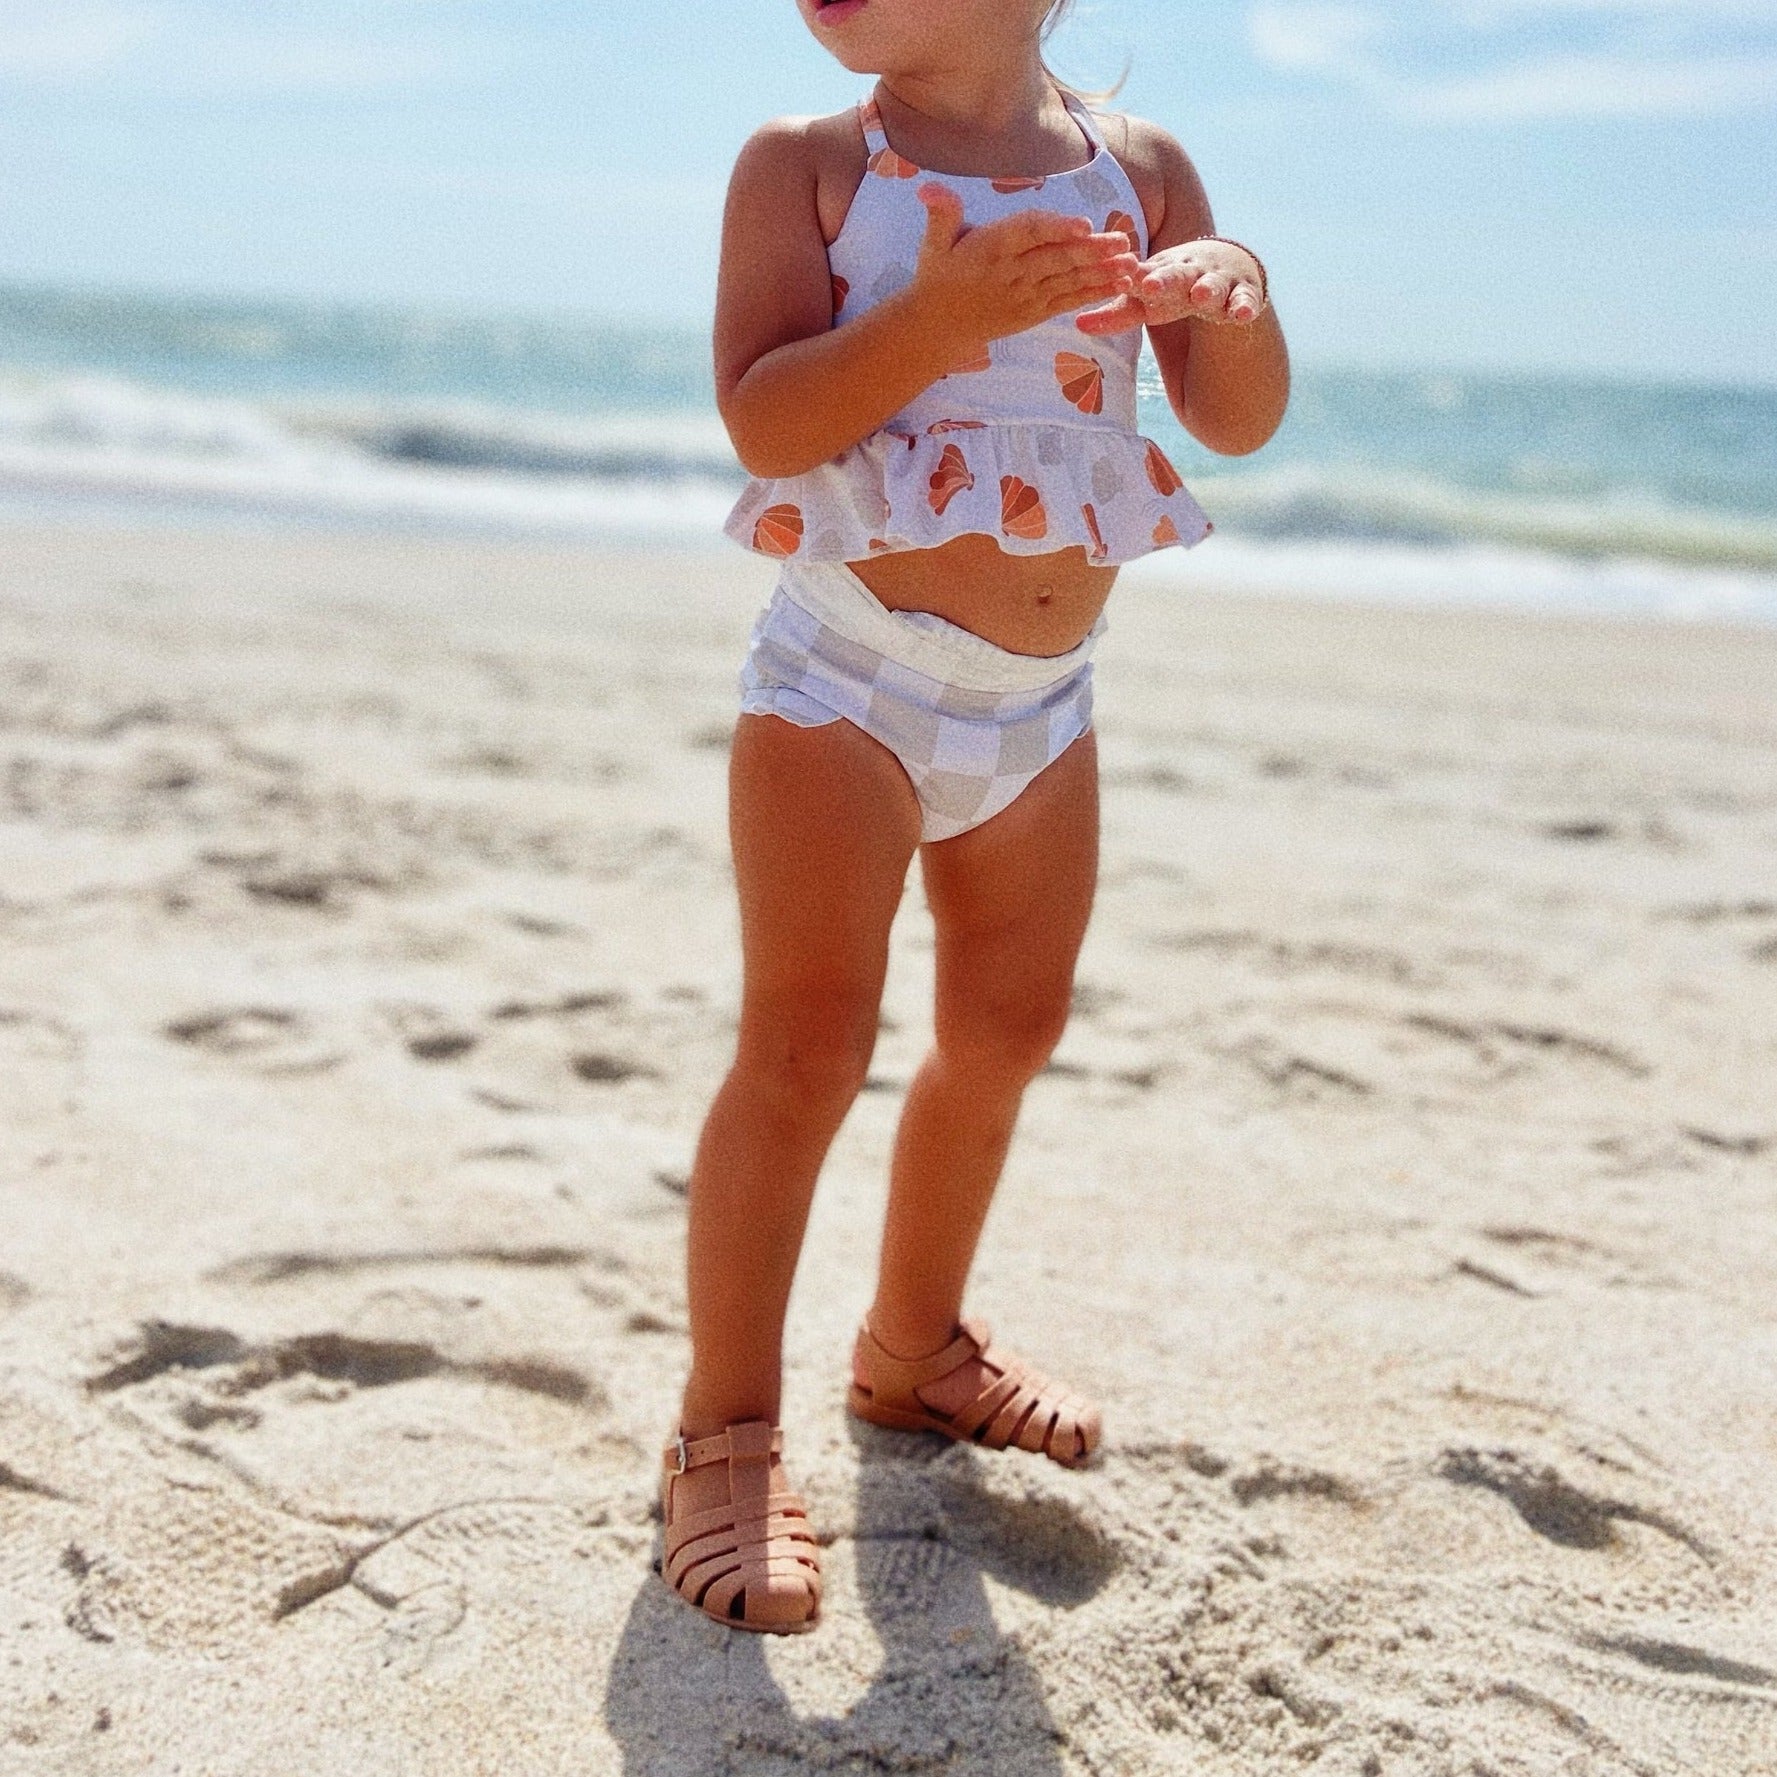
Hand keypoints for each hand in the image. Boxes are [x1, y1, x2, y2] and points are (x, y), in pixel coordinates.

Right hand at [911, 184, 1139, 357]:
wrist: (938, 327)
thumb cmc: (938, 276)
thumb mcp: (933, 243)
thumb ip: (941, 213)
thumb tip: (927, 186)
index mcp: (992, 248)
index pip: (1028, 234)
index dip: (1057, 228)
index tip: (1084, 224)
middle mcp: (1012, 273)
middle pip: (1057, 259)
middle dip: (1092, 251)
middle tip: (1123, 240)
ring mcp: (1026, 296)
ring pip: (1068, 281)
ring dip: (1102, 273)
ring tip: (1131, 263)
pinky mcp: (1034, 312)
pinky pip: (1068, 301)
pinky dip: (1094, 294)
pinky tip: (1119, 285)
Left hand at [1075, 238, 1265, 335]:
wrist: (1226, 266)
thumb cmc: (1174, 288)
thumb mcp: (1147, 302)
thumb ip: (1115, 315)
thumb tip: (1076, 324)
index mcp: (1162, 271)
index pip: (1144, 275)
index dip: (1132, 278)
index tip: (1118, 280)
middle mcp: (1190, 272)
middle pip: (1176, 275)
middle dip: (1163, 280)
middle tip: (1149, 285)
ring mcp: (1219, 282)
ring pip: (1213, 285)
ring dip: (1207, 289)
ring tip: (1201, 297)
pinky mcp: (1244, 294)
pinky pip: (1247, 300)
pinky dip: (1246, 306)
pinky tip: (1243, 315)